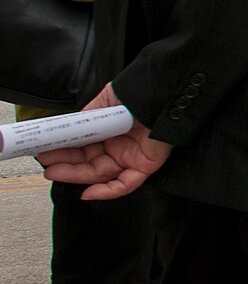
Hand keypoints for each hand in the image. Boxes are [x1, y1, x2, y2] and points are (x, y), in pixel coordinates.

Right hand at [38, 85, 171, 200]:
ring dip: (76, 176)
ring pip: (100, 175)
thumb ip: (85, 117)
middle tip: (45, 163)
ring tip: (54, 172)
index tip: (45, 151)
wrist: (166, 90)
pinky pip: (125, 185)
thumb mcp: (104, 102)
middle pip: (89, 163)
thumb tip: (65, 128)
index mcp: (110, 132)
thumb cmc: (140, 92)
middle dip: (65, 166)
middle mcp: (120, 146)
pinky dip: (105, 192)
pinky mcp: (146, 165)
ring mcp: (132, 156)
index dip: (64, 152)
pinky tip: (86, 192)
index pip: (84, 148)